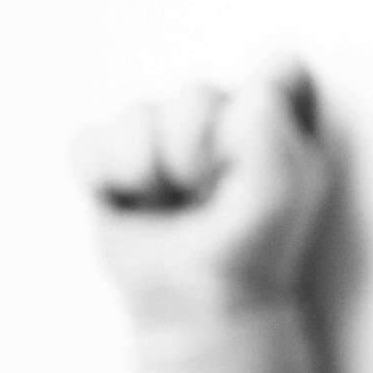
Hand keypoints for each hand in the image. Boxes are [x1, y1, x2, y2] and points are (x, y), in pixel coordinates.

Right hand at [74, 60, 332, 323]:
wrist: (200, 303)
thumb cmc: (253, 246)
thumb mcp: (281, 194)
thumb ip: (271, 135)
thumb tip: (244, 94)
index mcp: (276, 110)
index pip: (276, 69)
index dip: (260, 114)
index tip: (259, 164)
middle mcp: (220, 109)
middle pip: (194, 95)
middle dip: (198, 156)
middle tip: (209, 197)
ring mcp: (163, 127)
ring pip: (137, 114)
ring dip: (150, 173)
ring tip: (172, 204)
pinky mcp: (113, 153)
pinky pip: (90, 142)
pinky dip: (107, 181)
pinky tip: (133, 204)